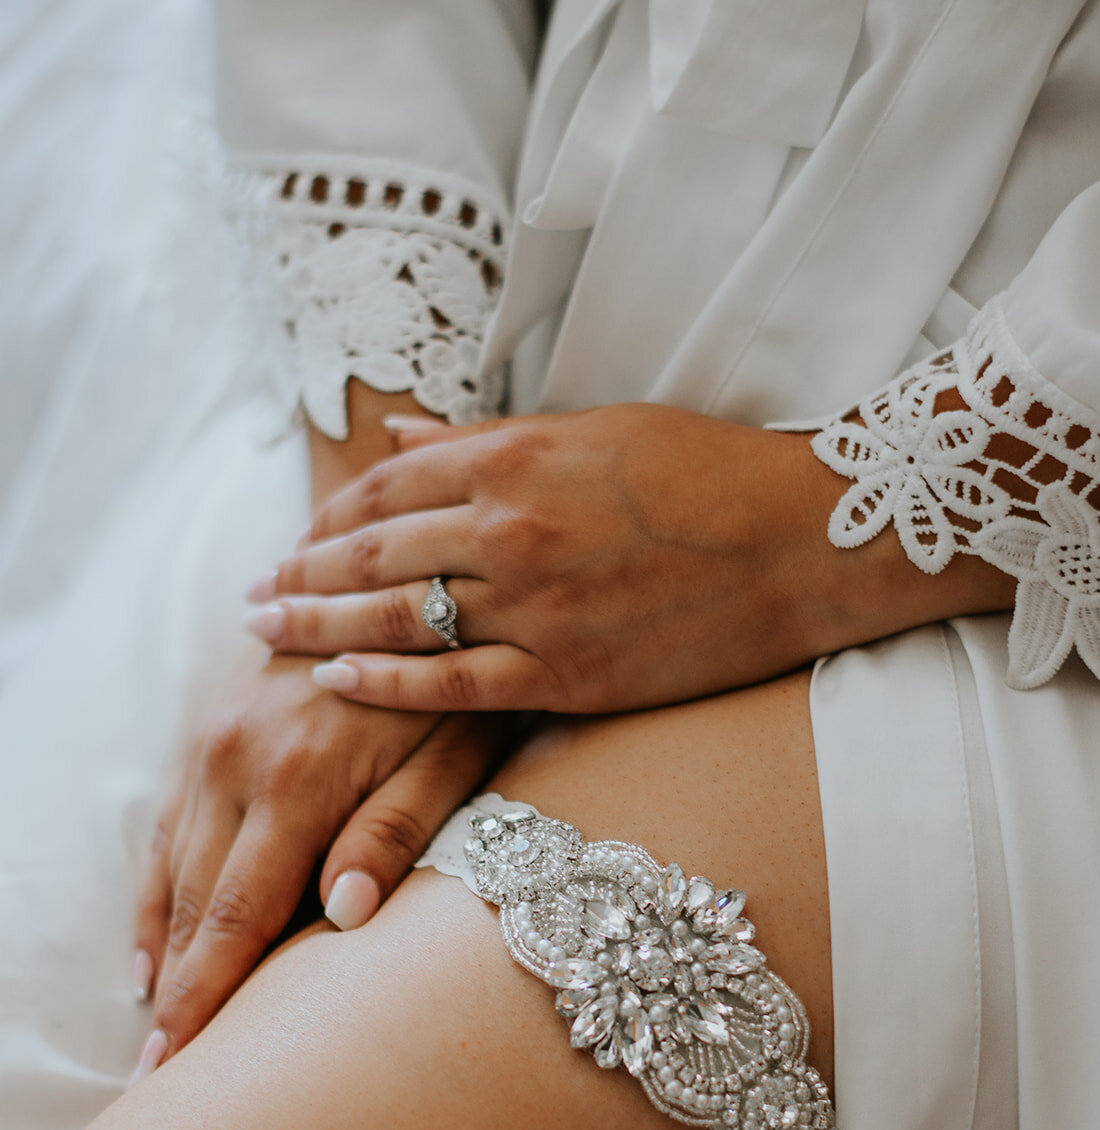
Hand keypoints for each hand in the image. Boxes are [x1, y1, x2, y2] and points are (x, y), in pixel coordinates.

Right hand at [133, 650, 505, 1073]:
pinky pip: (167, 826)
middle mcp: (235, 762)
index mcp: (296, 779)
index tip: (177, 1067)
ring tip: (153, 1027)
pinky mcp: (208, 728)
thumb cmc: (449, 672)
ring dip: (161, 951)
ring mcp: (211, 742)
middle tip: (159, 1078)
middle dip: (177, 995)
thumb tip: (342, 916)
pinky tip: (150, 944)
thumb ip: (397, 830)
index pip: (240, 916)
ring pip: (173, 869)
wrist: (399, 574)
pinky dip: (156, 891)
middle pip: (196, 905)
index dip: (206, 997)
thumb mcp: (455, 745)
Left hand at [244, 404, 1016, 712]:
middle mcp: (511, 527)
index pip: (386, 485)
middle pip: (372, 552)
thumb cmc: (707, 473)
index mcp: (517, 456)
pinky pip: (452, 685)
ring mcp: (535, 606)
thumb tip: (404, 435)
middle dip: (300, 573)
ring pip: (397, 617)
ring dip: (318, 625)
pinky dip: (386, 682)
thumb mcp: (593, 427)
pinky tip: (336, 680)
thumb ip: (489, 438)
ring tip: (267, 634)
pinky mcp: (566, 674)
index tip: (296, 537)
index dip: (328, 515)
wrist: (800, 545)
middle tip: (252, 597)